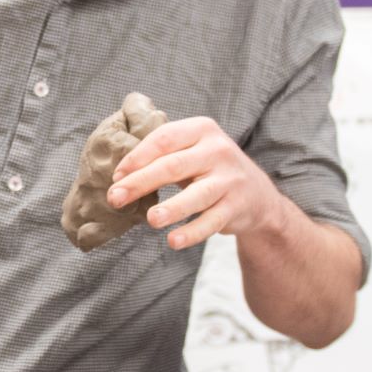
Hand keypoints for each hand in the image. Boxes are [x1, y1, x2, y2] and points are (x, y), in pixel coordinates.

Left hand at [106, 115, 294, 251]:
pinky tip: (173, 241)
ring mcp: (230, 179)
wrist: (257, 195)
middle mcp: (218, 150)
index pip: (164, 139)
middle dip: (140, 182)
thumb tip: (118, 176)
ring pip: (196, 195)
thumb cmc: (209, 170)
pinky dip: (192, 233)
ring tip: (151, 219)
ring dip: (172, 208)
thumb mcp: (191, 150)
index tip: (115, 177)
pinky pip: (211, 221)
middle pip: (173, 166)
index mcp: (202, 129)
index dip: (136, 158)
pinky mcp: (237, 206)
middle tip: (115, 198)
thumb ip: (162, 155)